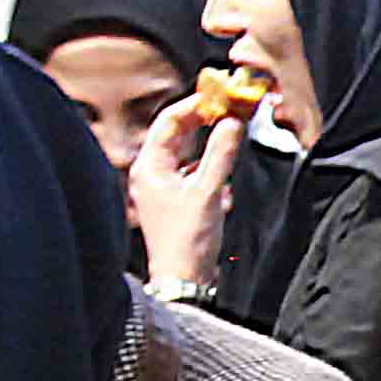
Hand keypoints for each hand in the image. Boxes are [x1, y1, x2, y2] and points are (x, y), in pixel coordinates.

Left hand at [129, 95, 243, 289]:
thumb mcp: (208, 192)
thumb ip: (222, 154)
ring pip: (185, 154)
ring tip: (230, 138)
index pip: (168, 121)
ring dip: (208, 146)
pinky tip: (223, 178)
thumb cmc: (187, 242)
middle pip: (175, 135)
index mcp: (148, 167)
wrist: (183, 282)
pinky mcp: (174, 202)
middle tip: (228, 111)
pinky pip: (191, 173)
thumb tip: (232, 123)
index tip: (219, 99)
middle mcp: (150, 174)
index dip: (194, 106)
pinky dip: (208, 169)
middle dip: (203, 123)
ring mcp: (161, 188)